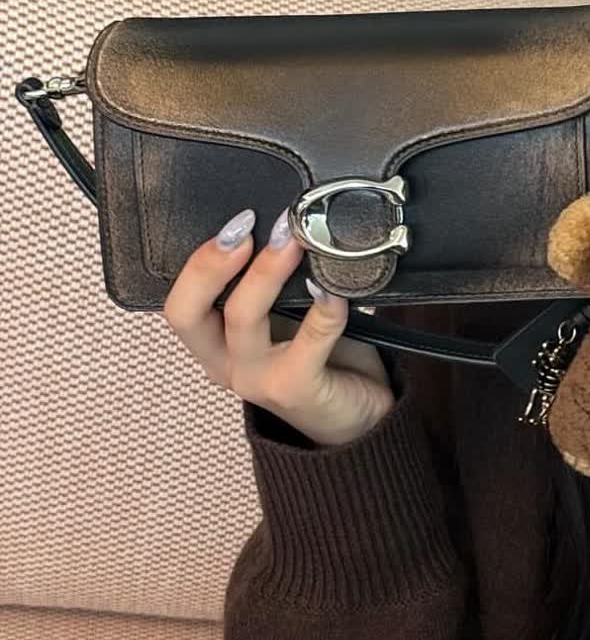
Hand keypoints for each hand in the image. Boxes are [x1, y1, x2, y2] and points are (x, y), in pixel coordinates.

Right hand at [161, 207, 395, 447]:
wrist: (360, 417)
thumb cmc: (321, 359)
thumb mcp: (287, 317)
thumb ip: (277, 283)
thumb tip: (289, 227)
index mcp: (215, 343)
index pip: (179, 303)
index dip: (198, 261)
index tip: (235, 222)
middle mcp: (225, 363)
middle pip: (188, 313)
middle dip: (211, 264)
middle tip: (247, 228)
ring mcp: (256, 381)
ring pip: (243, 319)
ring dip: (267, 273)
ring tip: (294, 243)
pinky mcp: (296, 390)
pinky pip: (309, 340)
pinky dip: (324, 308)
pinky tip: (335, 288)